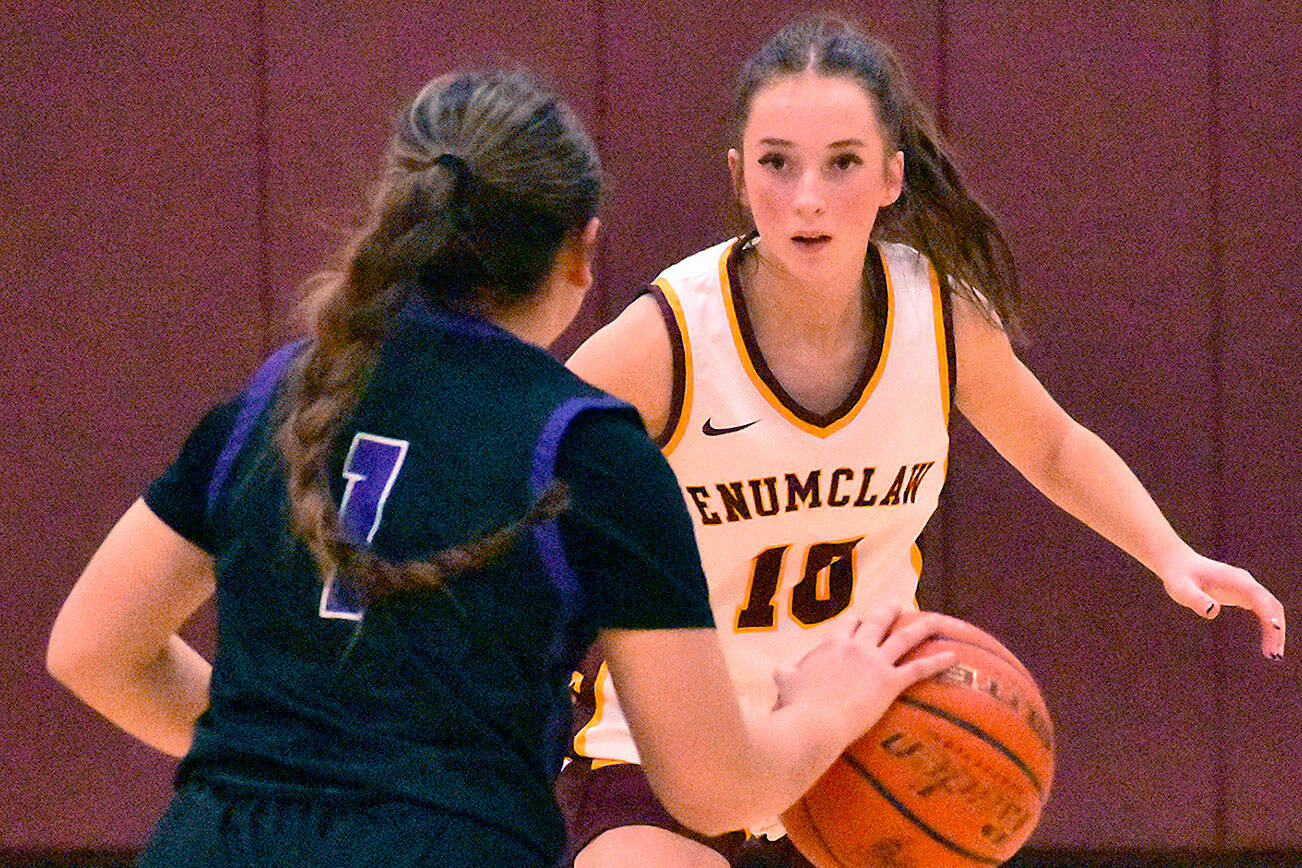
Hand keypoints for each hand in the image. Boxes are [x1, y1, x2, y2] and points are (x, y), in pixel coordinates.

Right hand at [772, 605, 956, 746]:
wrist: (814, 722)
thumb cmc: (797, 707)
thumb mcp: (786, 685)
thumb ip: (785, 675)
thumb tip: (778, 671)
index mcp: (831, 646)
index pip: (846, 625)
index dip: (855, 620)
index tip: (861, 617)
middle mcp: (855, 647)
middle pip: (876, 622)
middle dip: (888, 612)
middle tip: (898, 605)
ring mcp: (874, 662)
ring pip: (903, 638)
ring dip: (921, 626)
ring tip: (934, 619)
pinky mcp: (889, 682)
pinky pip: (918, 669)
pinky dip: (937, 662)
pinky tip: (953, 655)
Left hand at [1160, 551, 1285, 658]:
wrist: (1178, 565)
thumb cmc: (1178, 576)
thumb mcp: (1181, 589)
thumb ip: (1196, 599)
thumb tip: (1213, 610)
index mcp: (1233, 579)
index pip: (1258, 596)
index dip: (1268, 612)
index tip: (1274, 630)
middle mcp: (1244, 582)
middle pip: (1270, 605)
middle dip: (1276, 628)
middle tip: (1274, 655)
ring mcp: (1246, 588)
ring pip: (1270, 609)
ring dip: (1275, 631)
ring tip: (1273, 655)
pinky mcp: (1243, 594)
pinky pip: (1263, 611)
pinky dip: (1268, 627)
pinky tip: (1267, 645)